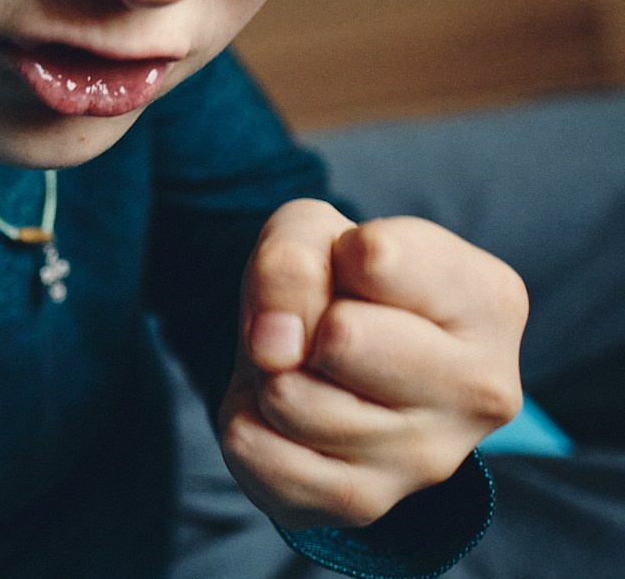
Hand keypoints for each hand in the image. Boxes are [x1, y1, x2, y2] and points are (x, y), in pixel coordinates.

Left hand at [219, 199, 527, 530]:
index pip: (377, 257)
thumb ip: (292, 257)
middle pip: (340, 338)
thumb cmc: (337, 282)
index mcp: (490, 302)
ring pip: (290, 398)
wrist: (323, 357)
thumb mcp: (312, 232)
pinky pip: (256, 451)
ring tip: (305, 368)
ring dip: (269, 372)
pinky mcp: (365, 503)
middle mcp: (481, 389)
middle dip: (300, 321)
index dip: (336, 252)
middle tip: (321, 327)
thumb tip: (275, 345)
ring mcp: (429, 459)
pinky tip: (283, 416)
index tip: (352, 268)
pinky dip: (245, 419)